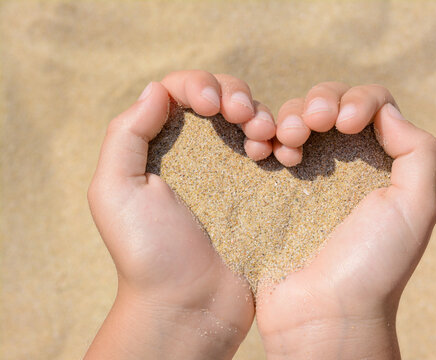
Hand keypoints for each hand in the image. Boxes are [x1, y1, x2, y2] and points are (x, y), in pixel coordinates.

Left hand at [86, 71, 274, 358]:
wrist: (191, 305)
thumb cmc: (148, 252)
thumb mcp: (115, 190)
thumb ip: (127, 134)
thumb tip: (158, 90)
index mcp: (161, 148)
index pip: (180, 92)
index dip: (198, 85)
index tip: (211, 106)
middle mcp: (197, 154)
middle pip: (222, 98)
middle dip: (236, 96)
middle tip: (245, 118)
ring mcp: (233, 172)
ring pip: (253, 119)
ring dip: (263, 115)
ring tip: (265, 139)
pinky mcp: (261, 192)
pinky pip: (277, 152)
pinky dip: (284, 141)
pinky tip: (285, 155)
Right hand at [256, 84, 435, 358]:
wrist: (322, 314)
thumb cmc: (373, 265)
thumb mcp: (416, 208)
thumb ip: (418, 152)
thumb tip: (386, 113)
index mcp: (379, 165)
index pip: (372, 105)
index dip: (357, 100)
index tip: (344, 124)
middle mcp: (342, 165)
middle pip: (329, 103)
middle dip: (318, 102)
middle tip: (311, 126)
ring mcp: (304, 176)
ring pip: (294, 118)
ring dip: (288, 117)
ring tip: (286, 145)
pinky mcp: (272, 190)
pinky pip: (265, 145)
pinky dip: (262, 135)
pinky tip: (262, 151)